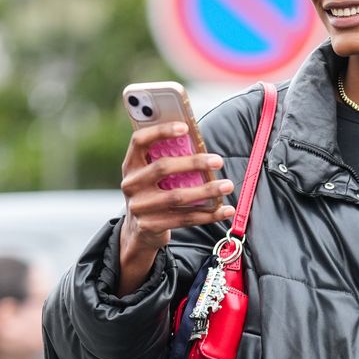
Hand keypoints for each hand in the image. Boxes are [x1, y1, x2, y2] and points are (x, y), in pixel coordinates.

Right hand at [118, 118, 234, 288]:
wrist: (138, 231)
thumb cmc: (153, 193)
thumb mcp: (150, 176)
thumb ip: (166, 160)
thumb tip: (199, 148)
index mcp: (130, 165)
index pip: (139, 141)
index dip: (160, 131)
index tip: (185, 128)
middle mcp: (131, 184)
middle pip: (163, 168)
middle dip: (194, 163)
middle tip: (218, 161)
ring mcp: (139, 207)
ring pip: (177, 196)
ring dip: (206, 190)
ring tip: (227, 185)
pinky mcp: (150, 226)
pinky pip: (184, 219)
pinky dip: (208, 215)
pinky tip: (225, 210)